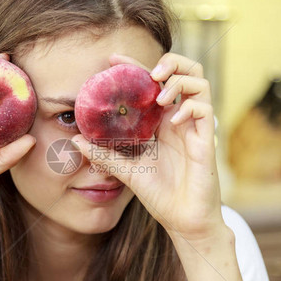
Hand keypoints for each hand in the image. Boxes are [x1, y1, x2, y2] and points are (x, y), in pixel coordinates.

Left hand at [71, 52, 222, 240]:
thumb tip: (75, 140)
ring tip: (161, 96)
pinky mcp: (206, 139)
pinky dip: (190, 106)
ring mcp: (195, 127)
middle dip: (170, 61)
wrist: (183, 220)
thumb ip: (104, 154)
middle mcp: (179, 118)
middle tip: (150, 72)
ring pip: (199, 81)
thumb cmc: (160, 194)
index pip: (153, 82)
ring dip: (179, 81)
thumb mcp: (126, 171)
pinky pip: (204, 109)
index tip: (112, 60)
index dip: (135, 65)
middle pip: (185, 71)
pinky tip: (175, 118)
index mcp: (162, 121)